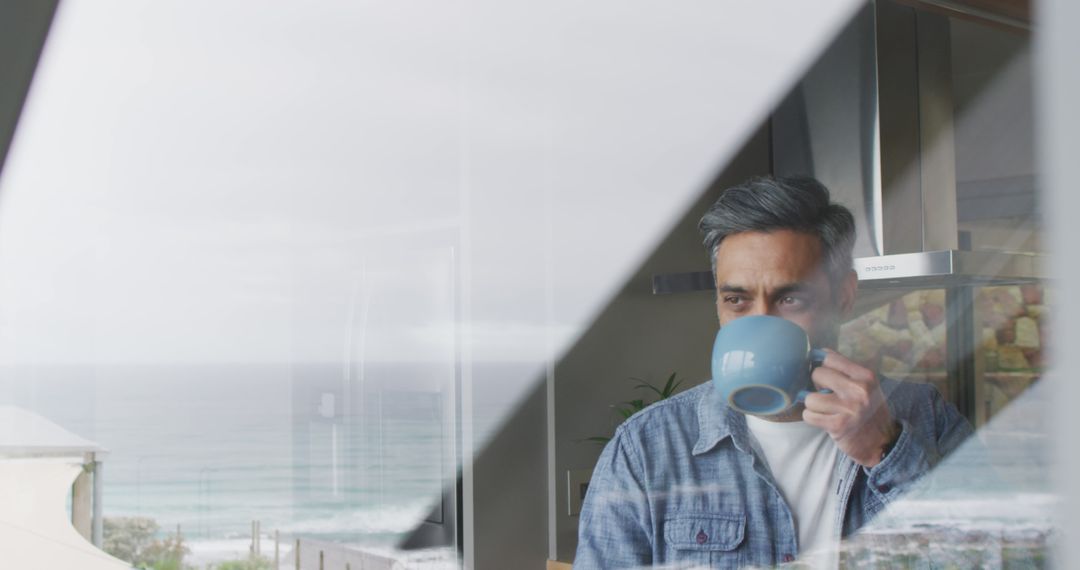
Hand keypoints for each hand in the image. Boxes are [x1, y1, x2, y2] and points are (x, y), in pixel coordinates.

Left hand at [802, 349, 898, 466]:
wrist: (882, 443)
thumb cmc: (869, 411)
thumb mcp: (866, 386)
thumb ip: (845, 370)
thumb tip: (817, 354)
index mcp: (865, 376)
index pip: (829, 357)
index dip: (822, 366)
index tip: (825, 377)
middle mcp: (859, 389)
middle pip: (817, 374)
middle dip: (817, 386)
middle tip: (827, 396)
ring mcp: (848, 408)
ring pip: (809, 397)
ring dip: (813, 405)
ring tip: (826, 410)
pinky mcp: (838, 425)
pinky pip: (809, 415)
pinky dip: (812, 418)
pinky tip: (824, 420)